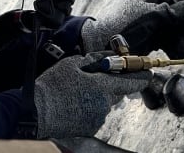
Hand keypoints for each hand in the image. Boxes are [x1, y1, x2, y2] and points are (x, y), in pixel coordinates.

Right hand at [34, 52, 151, 138]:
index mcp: (101, 86)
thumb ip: (96, 59)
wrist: (36, 112)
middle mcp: (104, 104)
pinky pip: (97, 113)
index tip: (147, 71)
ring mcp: (98, 117)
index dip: (141, 76)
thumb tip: (111, 55)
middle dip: (110, 84)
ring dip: (98, 96)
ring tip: (77, 92)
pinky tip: (75, 103)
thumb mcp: (73, 64)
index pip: (132, 82)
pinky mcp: (91, 127)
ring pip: (106, 102)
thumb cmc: (52, 86)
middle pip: (117, 91)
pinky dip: (90, 107)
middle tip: (93, 78)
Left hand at [80, 0, 183, 58]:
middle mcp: (155, 9)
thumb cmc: (124, 27)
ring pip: (176, 32)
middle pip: (181, 17)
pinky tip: (178, 56)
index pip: (180, 0)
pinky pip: (167, 42)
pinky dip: (174, 48)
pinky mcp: (150, 40)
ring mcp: (152, 25)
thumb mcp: (148, 17)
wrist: (101, 47)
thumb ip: (170, 13)